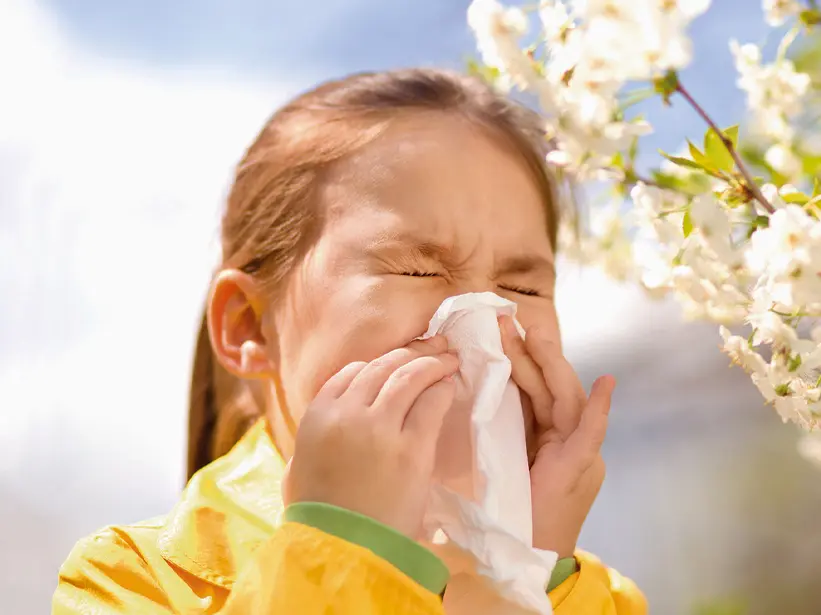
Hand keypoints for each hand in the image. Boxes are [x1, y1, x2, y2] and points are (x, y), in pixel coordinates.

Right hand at [285, 335, 457, 537]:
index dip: (378, 364)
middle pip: (383, 367)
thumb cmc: (318, 516)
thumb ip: (312, 441)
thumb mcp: (299, 470)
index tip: (396, 363)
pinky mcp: (411, 448)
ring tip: (449, 358)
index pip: (351, 373)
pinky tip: (449, 384)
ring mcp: (380, 427)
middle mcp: (347, 413)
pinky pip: (430, 404)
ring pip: (408, 376)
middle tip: (434, 346)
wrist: (342, 549)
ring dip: (431, 362)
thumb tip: (328, 429)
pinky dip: (441, 388)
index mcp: (317, 416)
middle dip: (411, 352)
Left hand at [499, 316, 614, 558]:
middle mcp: (567, 439)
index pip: (535, 390)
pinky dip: (600, 409)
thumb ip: (503, 427)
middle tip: (505, 321)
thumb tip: (477, 390)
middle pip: (549, 387)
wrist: (527, 555)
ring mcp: (578, 452)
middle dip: (528, 353)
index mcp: (548, 436)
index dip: (520, 360)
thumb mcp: (503, 458)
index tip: (498, 332)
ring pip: (566, 398)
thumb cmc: (510, 510)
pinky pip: (592, 434)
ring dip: (551, 364)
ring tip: (534, 333)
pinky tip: (605, 383)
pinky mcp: (580, 467)